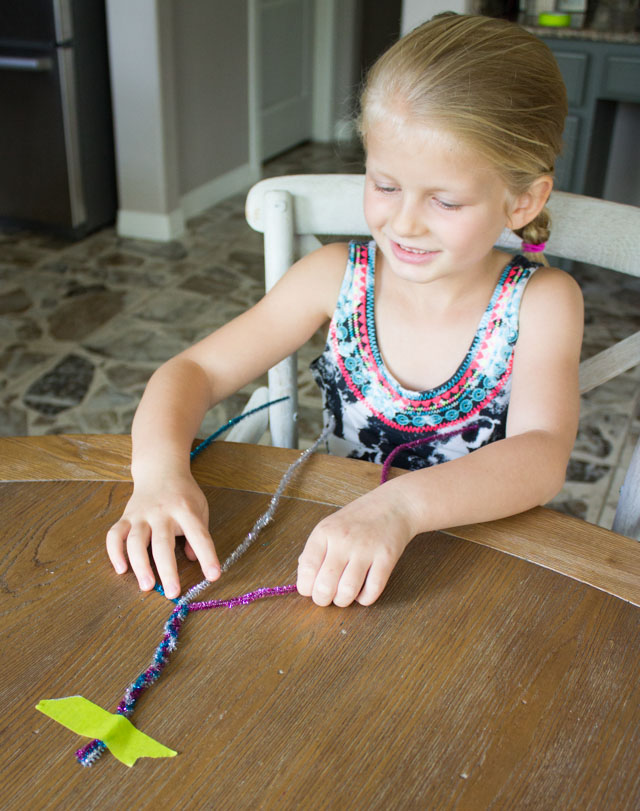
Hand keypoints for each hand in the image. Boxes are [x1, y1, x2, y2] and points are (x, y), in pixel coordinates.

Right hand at [106, 472, 219, 598]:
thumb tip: (192, 559)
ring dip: (140, 565)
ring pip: (136, 541)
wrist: (160, 469)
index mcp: (185, 509)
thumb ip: (199, 533)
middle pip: (162, 543)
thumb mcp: (200, 507)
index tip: (213, 575)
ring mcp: (141, 514)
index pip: (199, 534)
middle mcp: (161, 512)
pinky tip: (121, 569)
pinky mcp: (125, 517)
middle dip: (167, 570)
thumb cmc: (183, 494)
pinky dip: (115, 553)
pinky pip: (115, 536)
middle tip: (172, 592)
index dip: (207, 556)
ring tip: (147, 586)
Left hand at [296, 486, 416, 606]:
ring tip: (344, 595)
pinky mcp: (386, 558)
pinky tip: (362, 592)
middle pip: (325, 585)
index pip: (306, 569)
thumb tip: (305, 578)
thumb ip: (315, 551)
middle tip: (326, 597)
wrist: (393, 505)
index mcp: (325, 532)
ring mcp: (366, 549)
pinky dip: (364, 599)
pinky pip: (372, 590)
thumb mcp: (330, 526)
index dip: (305, 587)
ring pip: (347, 591)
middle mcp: (343, 540)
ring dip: (343, 601)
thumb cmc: (358, 519)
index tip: (310, 589)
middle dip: (322, 599)